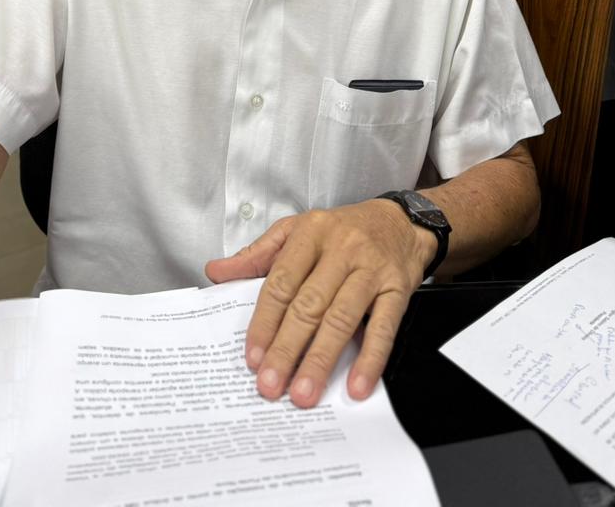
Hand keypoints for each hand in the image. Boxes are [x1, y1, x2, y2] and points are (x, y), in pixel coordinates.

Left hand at [205, 199, 431, 408]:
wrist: (399, 221)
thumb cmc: (342, 230)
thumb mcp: (296, 231)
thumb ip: (257, 255)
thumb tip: (216, 272)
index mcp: (310, 233)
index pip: (281, 282)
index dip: (265, 322)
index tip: (252, 357)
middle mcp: (341, 249)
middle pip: (309, 304)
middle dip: (287, 348)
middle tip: (271, 385)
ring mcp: (371, 269)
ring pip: (341, 318)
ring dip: (321, 359)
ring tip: (303, 393)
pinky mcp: (398, 288)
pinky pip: (384, 327)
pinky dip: (370, 358)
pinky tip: (356, 385)